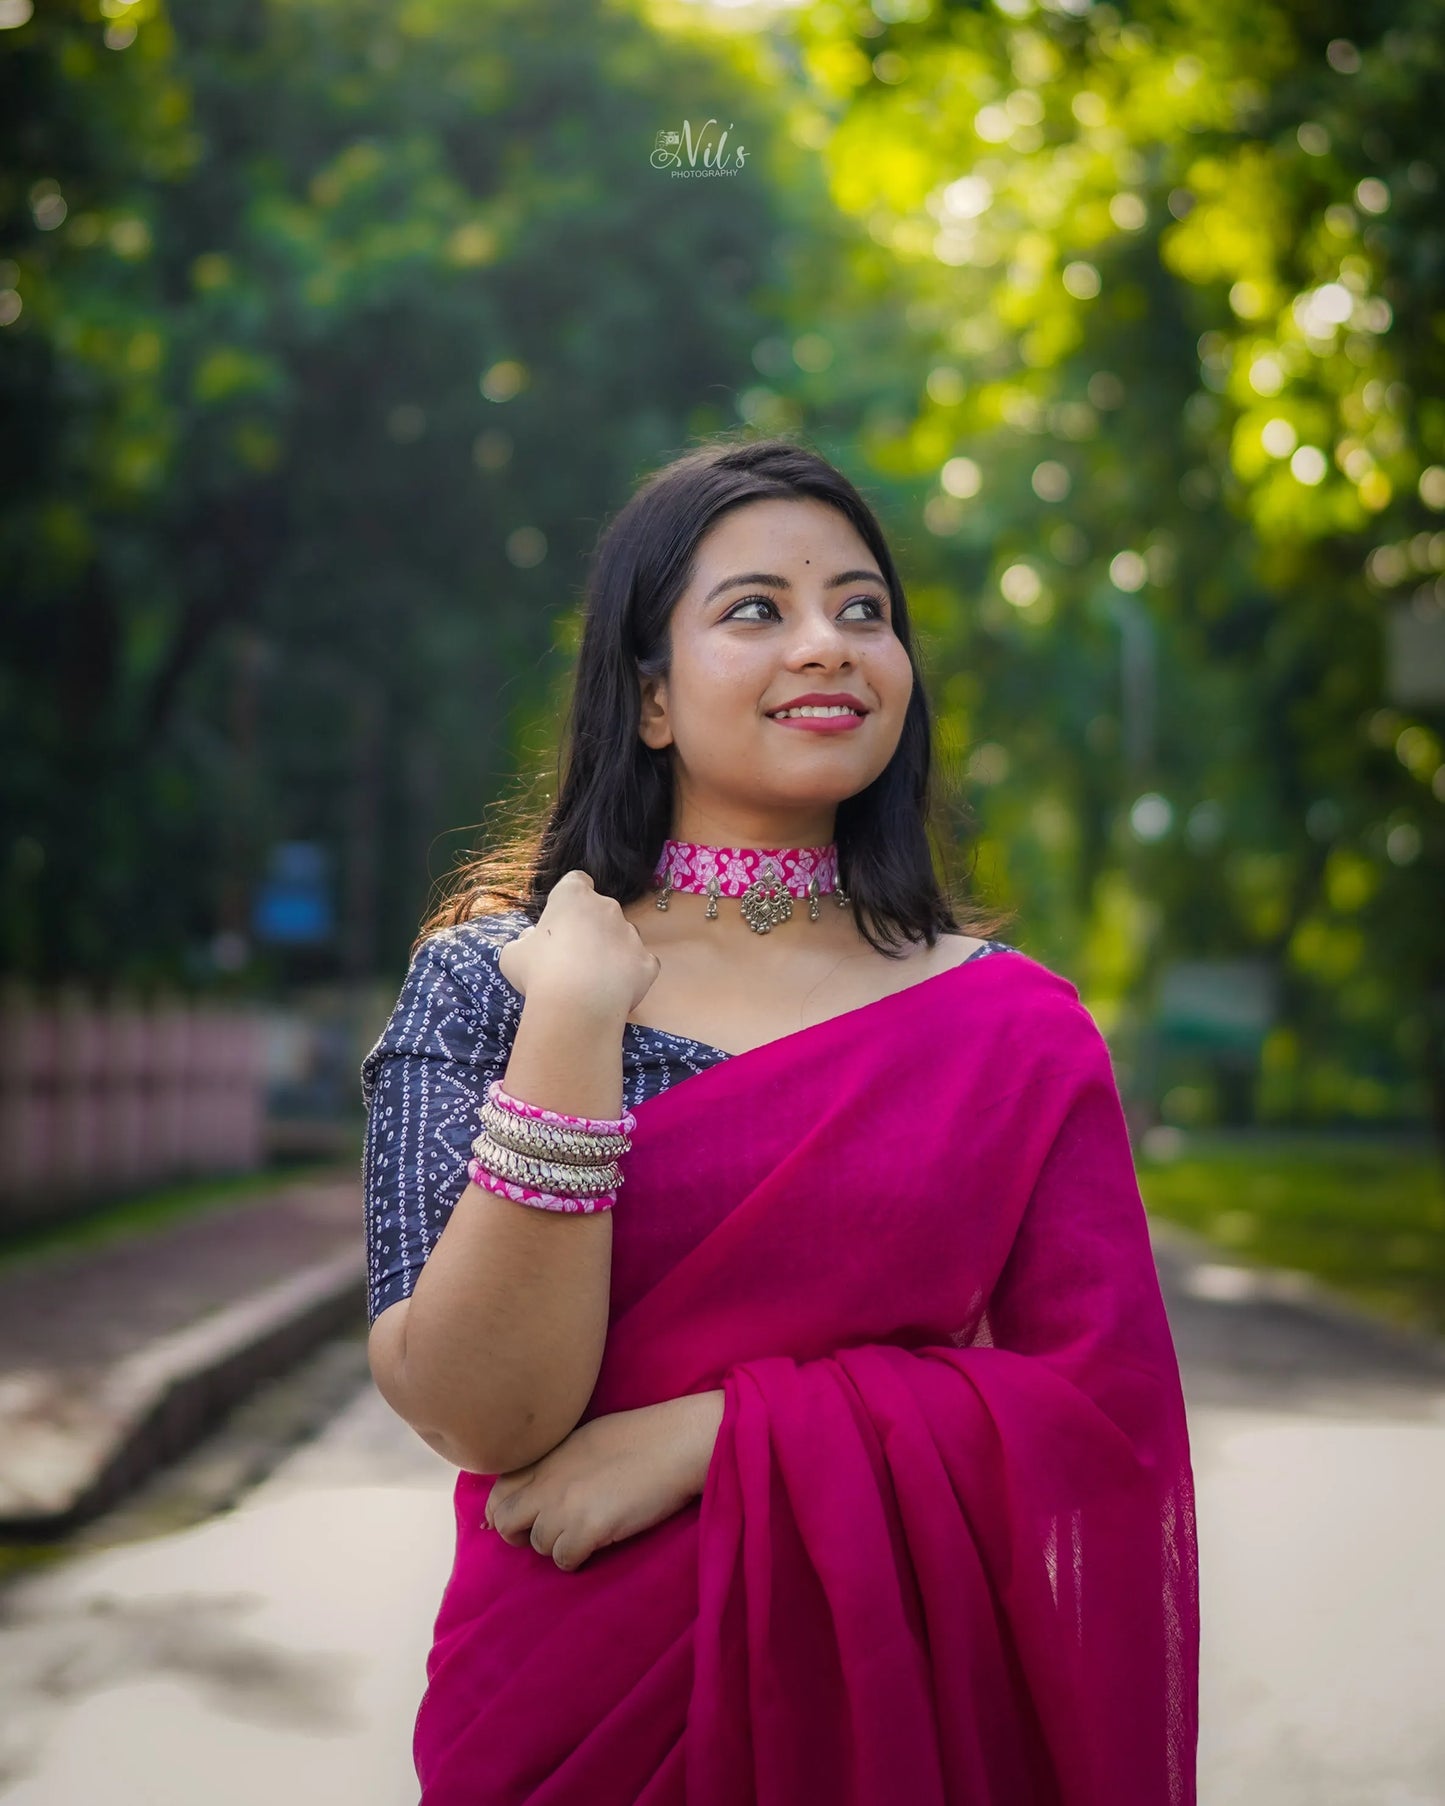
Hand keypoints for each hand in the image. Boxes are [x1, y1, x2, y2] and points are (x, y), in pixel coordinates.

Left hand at [483, 1390, 725, 1572]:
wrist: (677, 1442)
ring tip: (586, 1532)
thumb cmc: (641, 1436)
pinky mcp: (589, 1528)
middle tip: (549, 1533)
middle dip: (520, 1535)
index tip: (525, 1519)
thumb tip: (538, 1489)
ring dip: (559, 1545)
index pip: (498, 1492)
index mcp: (547, 1456)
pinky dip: (578, 1558)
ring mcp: (566, 1505)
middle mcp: (548, 1481)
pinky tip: (598, 1543)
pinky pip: (565, 1560)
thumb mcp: (585, 1439)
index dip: (506, 1511)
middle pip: (505, 1523)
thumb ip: (556, 1463)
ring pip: (539, 1546)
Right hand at [498, 870, 660, 1021]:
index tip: (563, 918)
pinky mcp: (648, 962)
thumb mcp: (514, 955)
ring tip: (593, 979)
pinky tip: (614, 990)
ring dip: (612, 950)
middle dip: (591, 928)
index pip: (576, 881)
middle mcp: (607, 907)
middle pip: (601, 911)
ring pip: (623, 936)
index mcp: (573, 896)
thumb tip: (532, 939)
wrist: (577, 1005)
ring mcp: (632, 933)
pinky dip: (630, 973)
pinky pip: (640, 962)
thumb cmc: (539, 972)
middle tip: (573, 957)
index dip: (570, 898)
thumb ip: (525, 941)